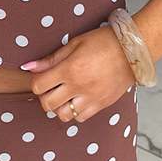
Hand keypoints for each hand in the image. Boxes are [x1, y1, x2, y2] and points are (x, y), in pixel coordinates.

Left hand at [19, 26, 135, 122]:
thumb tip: (29, 67)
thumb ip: (51, 59)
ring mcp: (92, 98)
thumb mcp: (74, 44)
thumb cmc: (104, 42)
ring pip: (64, 115)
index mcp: (69, 69)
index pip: (38, 86)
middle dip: (45, 97)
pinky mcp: (102, 104)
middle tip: (51, 88)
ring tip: (64, 95)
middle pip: (48, 104)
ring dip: (59, 107)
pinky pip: (81, 118)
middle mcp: (79, 86)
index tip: (42, 78)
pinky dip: (75, 112)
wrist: (133, 50)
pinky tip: (78, 99)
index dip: (36, 83)